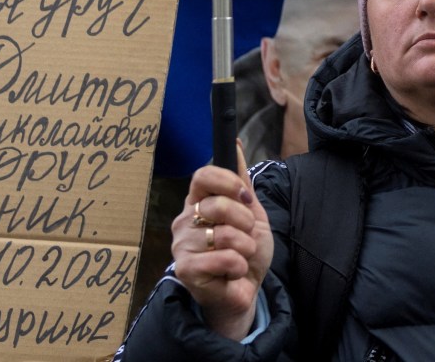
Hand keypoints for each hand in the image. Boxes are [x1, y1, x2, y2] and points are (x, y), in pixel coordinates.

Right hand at [173, 150, 274, 340]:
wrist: (247, 290)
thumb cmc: (246, 252)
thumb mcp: (252, 213)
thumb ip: (242, 183)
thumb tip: (236, 144)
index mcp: (198, 203)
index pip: (203, 175)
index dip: (228, 182)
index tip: (245, 196)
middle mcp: (184, 221)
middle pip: (216, 204)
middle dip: (244, 221)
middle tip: (246, 236)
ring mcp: (182, 245)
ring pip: (223, 234)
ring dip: (244, 247)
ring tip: (239, 257)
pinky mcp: (185, 269)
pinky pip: (222, 258)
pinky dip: (238, 265)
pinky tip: (233, 272)